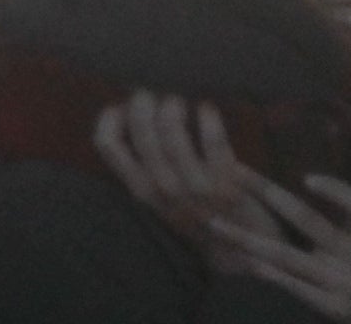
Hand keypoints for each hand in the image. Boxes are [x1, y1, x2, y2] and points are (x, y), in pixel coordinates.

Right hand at [94, 94, 271, 253]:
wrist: (242, 255)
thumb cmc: (199, 218)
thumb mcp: (161, 199)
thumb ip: (146, 168)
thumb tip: (132, 116)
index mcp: (142, 191)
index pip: (108, 146)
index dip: (110, 119)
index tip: (119, 107)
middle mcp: (164, 190)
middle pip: (141, 135)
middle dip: (142, 105)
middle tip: (149, 94)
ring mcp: (195, 190)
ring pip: (172, 136)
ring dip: (172, 109)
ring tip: (177, 101)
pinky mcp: (227, 187)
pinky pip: (213, 144)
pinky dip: (208, 120)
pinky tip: (207, 108)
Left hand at [204, 173, 350, 319]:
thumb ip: (338, 221)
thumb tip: (290, 183)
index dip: (338, 192)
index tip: (306, 179)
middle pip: (308, 220)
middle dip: (267, 193)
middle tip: (234, 170)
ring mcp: (345, 285)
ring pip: (288, 256)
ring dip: (248, 239)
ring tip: (214, 223)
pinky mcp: (334, 308)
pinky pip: (295, 286)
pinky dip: (270, 273)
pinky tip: (246, 262)